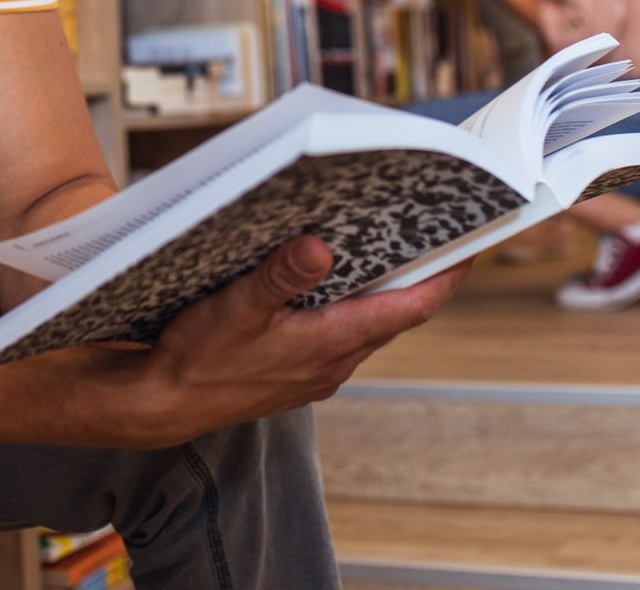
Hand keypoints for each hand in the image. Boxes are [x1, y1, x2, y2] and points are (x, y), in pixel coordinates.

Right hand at [117, 235, 472, 448]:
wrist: (162, 405)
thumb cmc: (197, 361)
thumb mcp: (235, 310)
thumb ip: (279, 277)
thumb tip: (318, 247)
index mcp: (331, 343)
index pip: (411, 307)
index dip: (448, 276)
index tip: (477, 245)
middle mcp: (334, 362)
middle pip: (398, 313)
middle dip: (424, 276)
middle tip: (446, 234)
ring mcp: (317, 370)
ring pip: (370, 324)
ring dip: (386, 291)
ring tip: (399, 249)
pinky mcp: (297, 372)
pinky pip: (342, 334)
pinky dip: (352, 306)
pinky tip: (335, 284)